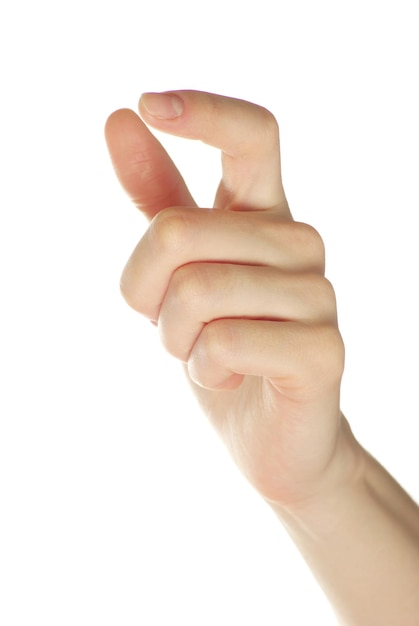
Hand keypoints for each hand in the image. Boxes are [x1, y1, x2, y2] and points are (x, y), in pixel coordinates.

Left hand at [105, 91, 351, 509]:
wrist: (269, 436)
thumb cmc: (223, 348)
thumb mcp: (177, 273)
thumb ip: (157, 201)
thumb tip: (119, 118)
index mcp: (266, 216)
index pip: (252, 135)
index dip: (203, 112)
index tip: (148, 104)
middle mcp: (300, 243)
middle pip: (178, 231)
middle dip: (147, 293)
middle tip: (176, 328)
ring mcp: (319, 295)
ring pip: (196, 290)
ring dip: (177, 338)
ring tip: (208, 355)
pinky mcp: (324, 349)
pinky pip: (225, 342)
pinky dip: (205, 369)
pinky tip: (231, 377)